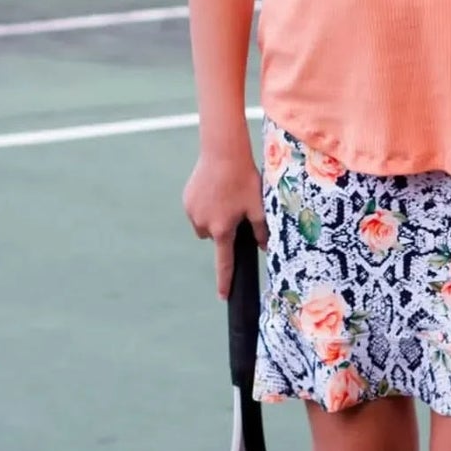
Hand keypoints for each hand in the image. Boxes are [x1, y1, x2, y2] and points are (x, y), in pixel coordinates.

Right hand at [183, 149, 267, 298]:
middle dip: (223, 230)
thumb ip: (262, 230)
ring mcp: (192, 212)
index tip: (223, 296)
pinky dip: (205, 205)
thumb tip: (264, 247)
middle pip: (214, 238)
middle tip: (235, 210)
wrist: (222, 154)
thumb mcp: (258, 206)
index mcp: (222, 230)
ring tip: (224, 197)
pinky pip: (196, 210)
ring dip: (213, 218)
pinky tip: (214, 189)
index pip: (224, 263)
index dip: (225, 281)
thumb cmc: (244, 179)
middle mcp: (203, 224)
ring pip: (204, 224)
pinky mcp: (186, 200)